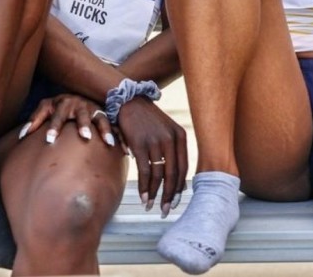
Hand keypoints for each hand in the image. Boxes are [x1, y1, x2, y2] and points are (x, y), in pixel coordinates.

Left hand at [18, 93, 115, 146]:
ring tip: (108, 142)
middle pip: (81, 115)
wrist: (80, 92)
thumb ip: (34, 120)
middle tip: (85, 136)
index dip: (53, 127)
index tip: (50, 140)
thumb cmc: (60, 105)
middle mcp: (80, 105)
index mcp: (63, 103)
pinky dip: (119, 136)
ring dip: (105, 129)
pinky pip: (114, 126)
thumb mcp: (46, 107)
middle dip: (84, 125)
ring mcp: (94, 109)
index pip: (57, 115)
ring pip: (101, 118)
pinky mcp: (105, 115)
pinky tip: (124, 149)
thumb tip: (21, 135)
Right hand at [115, 97, 187, 216]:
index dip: (179, 187)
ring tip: (151, 205)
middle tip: (165, 211)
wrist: (129, 101)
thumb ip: (173, 153)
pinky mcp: (140, 144)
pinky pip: (144, 171)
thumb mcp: (166, 132)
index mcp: (180, 137)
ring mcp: (155, 141)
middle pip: (173, 174)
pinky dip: (143, 186)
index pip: (183, 168)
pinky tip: (142, 196)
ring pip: (159, 175)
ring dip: (155, 193)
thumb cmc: (148, 120)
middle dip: (169, 195)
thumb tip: (180, 183)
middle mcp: (171, 139)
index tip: (175, 202)